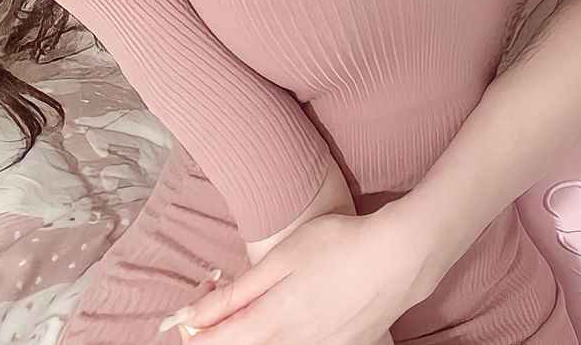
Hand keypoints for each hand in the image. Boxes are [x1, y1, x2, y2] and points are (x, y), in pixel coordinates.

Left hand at [157, 210, 420, 343]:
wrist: (399, 257)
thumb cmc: (337, 246)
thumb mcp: (280, 261)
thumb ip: (234, 294)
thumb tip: (189, 316)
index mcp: (273, 323)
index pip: (216, 342)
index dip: (192, 330)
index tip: (180, 314)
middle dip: (219, 327)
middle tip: (215, 293)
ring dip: (250, 328)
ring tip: (254, 295)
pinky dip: (282, 331)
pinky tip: (292, 304)